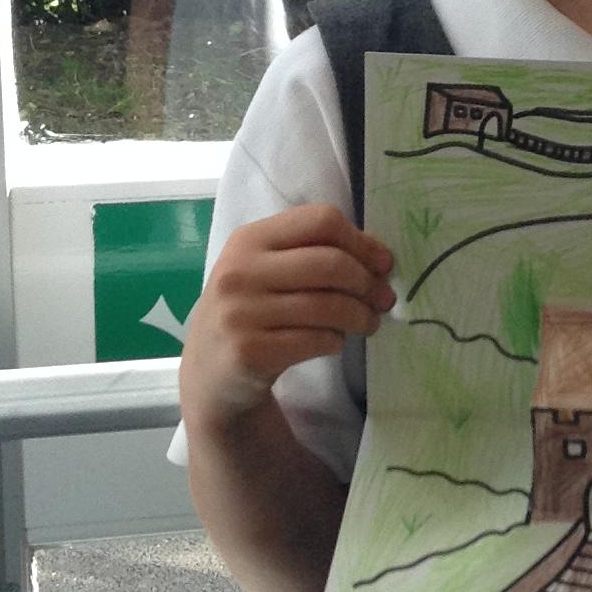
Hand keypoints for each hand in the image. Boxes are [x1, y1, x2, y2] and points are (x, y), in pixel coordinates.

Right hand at [179, 204, 394, 432]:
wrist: (208, 370)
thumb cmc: (251, 310)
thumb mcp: (266, 269)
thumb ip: (311, 253)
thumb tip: (379, 259)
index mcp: (249, 239)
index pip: (320, 221)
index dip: (361, 242)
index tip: (383, 264)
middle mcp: (240, 271)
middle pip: (330, 263)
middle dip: (368, 283)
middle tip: (384, 300)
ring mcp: (241, 312)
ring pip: (328, 306)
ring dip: (360, 316)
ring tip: (367, 323)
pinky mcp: (250, 352)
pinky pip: (316, 341)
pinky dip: (336, 341)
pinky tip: (333, 342)